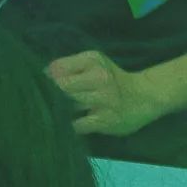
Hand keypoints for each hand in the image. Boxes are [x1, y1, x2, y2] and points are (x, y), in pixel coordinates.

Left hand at [45, 50, 161, 137]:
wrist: (144, 97)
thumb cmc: (112, 79)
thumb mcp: (94, 63)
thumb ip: (69, 65)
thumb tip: (45, 72)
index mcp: (92, 60)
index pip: (58, 69)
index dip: (46, 80)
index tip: (42, 87)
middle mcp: (98, 78)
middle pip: (62, 88)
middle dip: (51, 97)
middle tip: (46, 104)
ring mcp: (102, 100)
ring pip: (68, 106)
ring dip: (60, 111)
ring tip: (58, 113)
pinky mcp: (104, 120)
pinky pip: (78, 125)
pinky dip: (71, 126)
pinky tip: (71, 124)